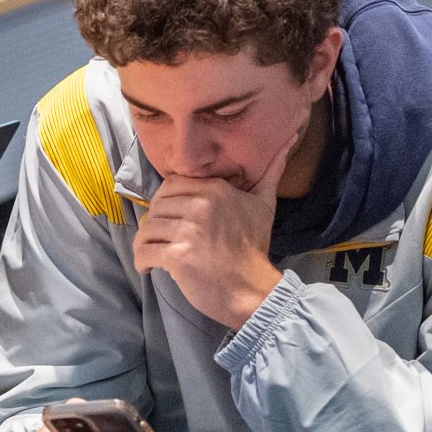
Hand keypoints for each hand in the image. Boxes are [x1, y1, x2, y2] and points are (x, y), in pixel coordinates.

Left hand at [131, 125, 297, 328]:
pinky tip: (149, 267)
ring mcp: (188, 231)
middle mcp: (200, 206)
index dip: (164, 202)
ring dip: (145, 243)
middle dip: (154, 224)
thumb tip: (289, 142)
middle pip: (156, 206)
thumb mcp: (264, 205)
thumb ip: (270, 174)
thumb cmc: (255, 249)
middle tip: (160, 239)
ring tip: (154, 254)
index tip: (169, 219)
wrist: (253, 290)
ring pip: (147, 228)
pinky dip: (141, 261)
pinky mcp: (178, 256)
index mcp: (215, 190)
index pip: (171, 185)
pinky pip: (144, 251)